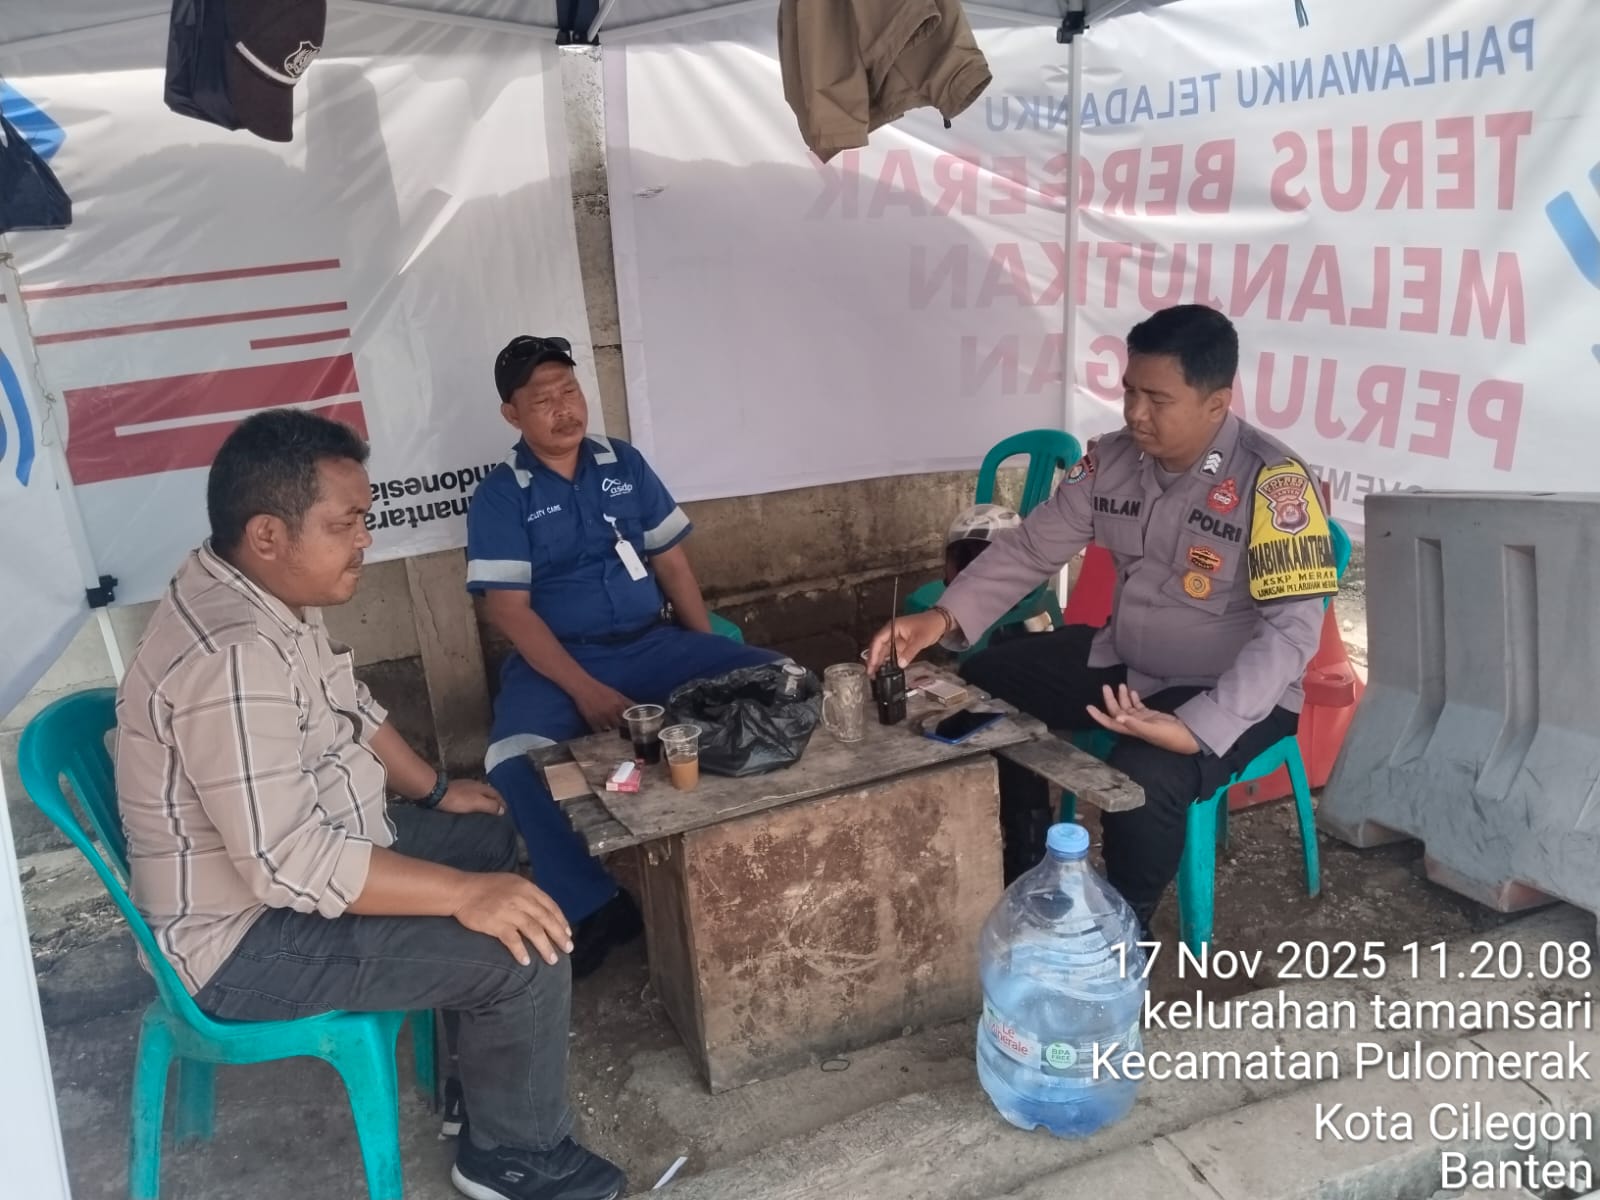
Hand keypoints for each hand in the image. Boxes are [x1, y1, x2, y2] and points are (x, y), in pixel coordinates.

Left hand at [437, 779, 505, 816]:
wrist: (436, 792)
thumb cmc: (458, 799)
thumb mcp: (477, 803)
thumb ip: (491, 805)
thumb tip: (502, 810)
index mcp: (483, 787)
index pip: (497, 795)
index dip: (502, 803)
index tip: (505, 813)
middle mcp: (476, 784)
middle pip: (490, 793)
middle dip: (495, 801)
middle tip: (498, 812)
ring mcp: (466, 785)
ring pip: (480, 794)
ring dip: (485, 801)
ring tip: (487, 810)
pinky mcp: (457, 789)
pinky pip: (471, 795)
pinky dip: (476, 801)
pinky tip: (472, 806)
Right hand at [452, 873, 573, 966]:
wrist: (462, 891)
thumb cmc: (487, 887)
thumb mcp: (512, 883)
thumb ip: (528, 895)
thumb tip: (544, 911)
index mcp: (527, 888)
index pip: (550, 906)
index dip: (561, 921)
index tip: (568, 934)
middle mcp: (521, 898)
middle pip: (546, 919)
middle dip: (559, 936)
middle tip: (568, 949)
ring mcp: (509, 911)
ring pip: (534, 931)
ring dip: (545, 947)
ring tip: (552, 960)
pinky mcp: (496, 923)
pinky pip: (513, 940)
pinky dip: (521, 951)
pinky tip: (526, 961)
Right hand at [572, 680, 634, 732]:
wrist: (583, 687)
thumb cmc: (601, 689)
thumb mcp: (617, 694)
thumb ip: (627, 702)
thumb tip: (637, 709)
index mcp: (618, 705)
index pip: (628, 719)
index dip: (630, 723)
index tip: (632, 727)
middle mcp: (610, 712)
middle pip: (619, 726)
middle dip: (621, 728)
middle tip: (622, 730)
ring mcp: (600, 717)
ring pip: (609, 730)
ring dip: (611, 730)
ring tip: (612, 731)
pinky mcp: (591, 721)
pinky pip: (599, 731)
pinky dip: (601, 732)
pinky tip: (603, 731)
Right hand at [866, 610, 947, 676]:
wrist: (939, 622)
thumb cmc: (929, 625)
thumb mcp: (919, 639)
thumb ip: (909, 652)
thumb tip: (900, 664)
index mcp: (893, 627)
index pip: (878, 640)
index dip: (873, 653)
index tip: (872, 664)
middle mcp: (892, 633)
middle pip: (878, 646)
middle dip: (874, 659)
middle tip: (871, 672)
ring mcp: (896, 639)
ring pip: (884, 651)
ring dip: (880, 662)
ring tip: (876, 674)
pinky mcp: (901, 645)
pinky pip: (892, 654)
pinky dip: (889, 661)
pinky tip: (886, 670)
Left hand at [1087, 684, 1201, 754]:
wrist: (1187, 736)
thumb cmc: (1170, 736)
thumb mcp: (1152, 730)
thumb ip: (1135, 724)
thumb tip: (1118, 718)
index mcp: (1131, 730)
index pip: (1110, 723)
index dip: (1099, 716)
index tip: (1089, 707)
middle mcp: (1134, 725)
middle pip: (1117, 712)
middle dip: (1110, 700)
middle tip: (1106, 686)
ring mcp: (1142, 720)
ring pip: (1127, 708)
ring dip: (1122, 697)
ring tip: (1121, 685)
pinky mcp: (1150, 715)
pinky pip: (1138, 706)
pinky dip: (1133, 699)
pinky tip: (1131, 691)